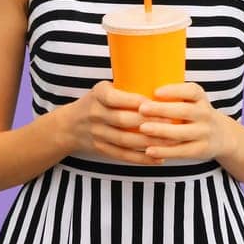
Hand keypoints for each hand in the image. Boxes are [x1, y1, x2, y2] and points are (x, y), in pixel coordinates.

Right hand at [60, 81, 181, 164]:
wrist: (70, 125)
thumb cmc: (97, 102)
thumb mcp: (104, 89)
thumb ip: (126, 88)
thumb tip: (164, 84)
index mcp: (98, 95)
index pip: (115, 97)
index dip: (135, 102)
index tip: (156, 103)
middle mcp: (95, 114)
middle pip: (123, 120)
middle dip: (148, 122)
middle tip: (173, 122)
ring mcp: (97, 134)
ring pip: (125, 140)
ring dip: (149, 142)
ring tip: (171, 141)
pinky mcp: (101, 149)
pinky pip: (123, 155)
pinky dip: (141, 158)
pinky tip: (158, 158)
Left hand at [136, 83, 237, 161]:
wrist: (221, 136)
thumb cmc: (194, 114)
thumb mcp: (191, 100)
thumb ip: (171, 96)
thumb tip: (137, 88)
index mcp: (200, 97)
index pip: (191, 91)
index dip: (174, 91)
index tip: (155, 91)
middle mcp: (205, 114)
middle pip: (184, 111)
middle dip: (162, 110)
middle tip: (142, 109)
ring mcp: (204, 133)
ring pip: (182, 132)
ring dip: (161, 131)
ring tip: (142, 129)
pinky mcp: (201, 150)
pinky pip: (182, 151)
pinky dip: (165, 151)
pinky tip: (149, 150)